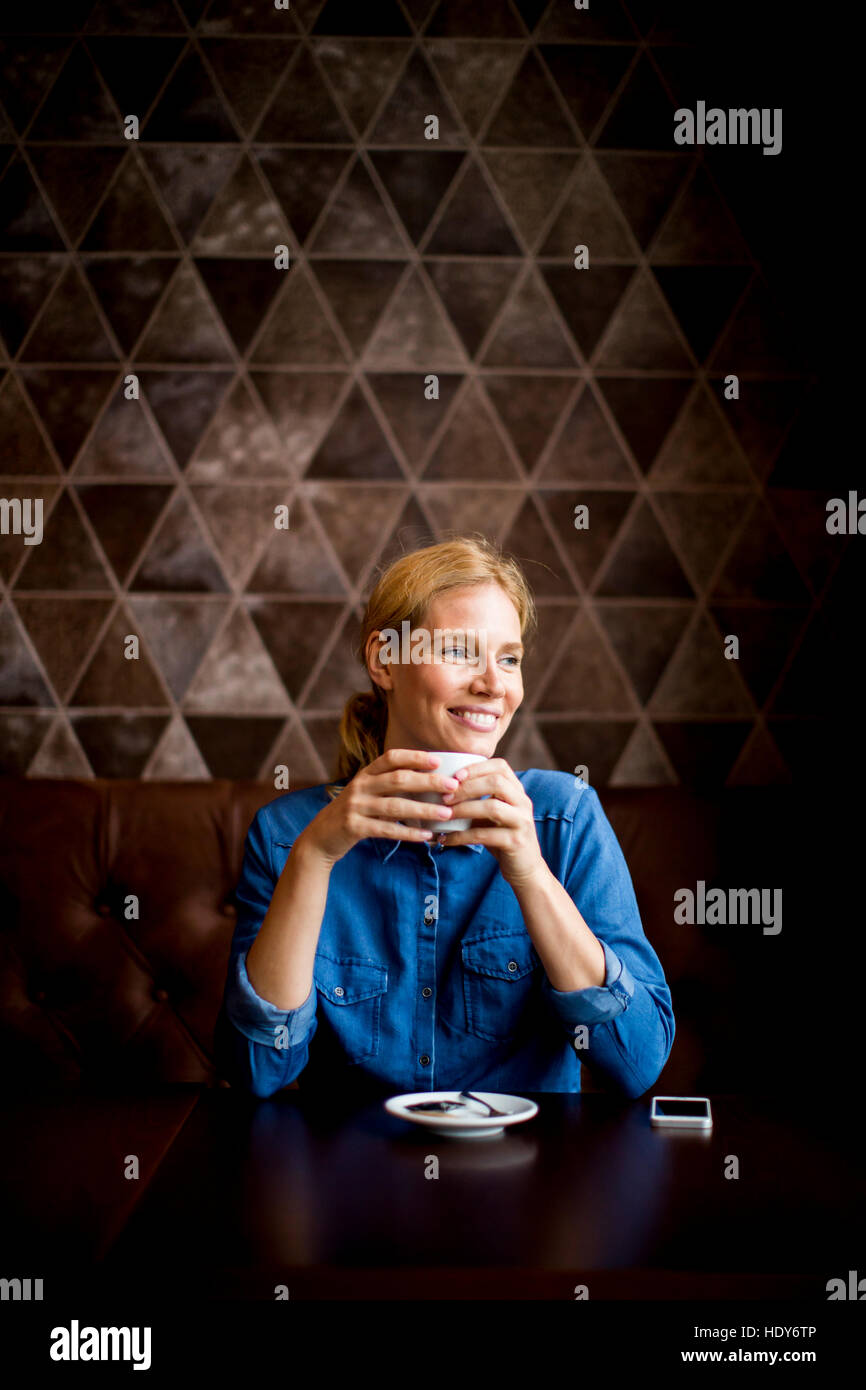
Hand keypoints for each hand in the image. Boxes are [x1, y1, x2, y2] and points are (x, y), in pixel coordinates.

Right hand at [297, 748, 459, 866]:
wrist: (321, 838)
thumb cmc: (353, 814)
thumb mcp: (367, 793)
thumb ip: (388, 786)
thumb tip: (428, 781)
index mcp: (365, 774)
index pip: (391, 758)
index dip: (415, 757)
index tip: (438, 761)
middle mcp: (360, 786)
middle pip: (398, 779)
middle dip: (428, 782)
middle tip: (453, 786)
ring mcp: (356, 806)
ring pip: (396, 806)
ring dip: (424, 809)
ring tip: (446, 813)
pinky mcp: (354, 827)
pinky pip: (386, 829)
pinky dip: (409, 833)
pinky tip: (426, 836)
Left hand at [436, 757, 544, 885]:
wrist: (525, 868)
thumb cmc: (501, 836)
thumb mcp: (492, 814)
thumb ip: (478, 799)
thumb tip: (442, 787)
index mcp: (517, 791)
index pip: (501, 767)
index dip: (477, 767)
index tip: (455, 775)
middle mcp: (523, 803)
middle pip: (496, 782)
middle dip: (467, 787)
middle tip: (445, 797)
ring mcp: (522, 822)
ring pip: (492, 807)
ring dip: (464, 809)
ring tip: (445, 815)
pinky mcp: (516, 842)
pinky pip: (484, 835)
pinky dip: (461, 836)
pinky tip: (445, 839)